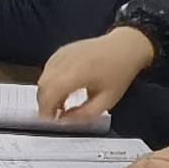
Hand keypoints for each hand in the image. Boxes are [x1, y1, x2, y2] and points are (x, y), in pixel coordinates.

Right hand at [35, 27, 157, 122]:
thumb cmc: (119, 73)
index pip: (50, 92)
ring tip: (59, 105)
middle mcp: (65, 61)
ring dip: (46, 93)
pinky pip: (48, 68)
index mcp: (77, 73)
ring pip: (44, 76)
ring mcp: (62, 53)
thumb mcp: (107, 101)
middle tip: (53, 116)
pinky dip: (49, 82)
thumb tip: (64, 120)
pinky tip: (60, 90)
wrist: (125, 47)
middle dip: (44, 103)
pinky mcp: (62, 50)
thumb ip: (84, 114)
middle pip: (43, 84)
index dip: (46, 108)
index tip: (50, 121)